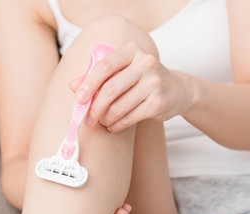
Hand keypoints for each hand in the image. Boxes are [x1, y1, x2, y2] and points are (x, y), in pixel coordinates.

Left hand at [70, 42, 194, 131]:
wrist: (176, 90)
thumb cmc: (140, 80)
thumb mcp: (121, 72)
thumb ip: (97, 77)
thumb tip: (73, 86)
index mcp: (132, 51)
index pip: (105, 66)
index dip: (88, 83)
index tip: (78, 99)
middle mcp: (146, 63)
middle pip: (110, 89)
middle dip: (95, 107)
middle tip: (88, 119)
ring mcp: (154, 83)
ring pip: (119, 106)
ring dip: (106, 118)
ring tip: (102, 121)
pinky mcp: (159, 102)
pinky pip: (130, 117)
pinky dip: (117, 125)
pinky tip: (113, 126)